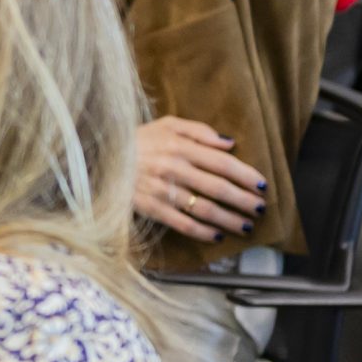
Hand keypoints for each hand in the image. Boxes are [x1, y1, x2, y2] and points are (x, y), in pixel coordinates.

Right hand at [133, 116, 263, 239]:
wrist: (99, 159)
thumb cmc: (138, 140)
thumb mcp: (167, 125)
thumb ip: (199, 131)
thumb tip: (229, 143)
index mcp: (180, 146)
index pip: (222, 163)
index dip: (246, 175)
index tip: (262, 185)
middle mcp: (174, 169)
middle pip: (218, 188)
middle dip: (244, 200)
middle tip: (260, 209)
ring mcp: (163, 190)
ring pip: (204, 209)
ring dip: (229, 219)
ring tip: (246, 226)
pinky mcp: (151, 208)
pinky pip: (182, 223)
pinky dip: (202, 232)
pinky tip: (217, 236)